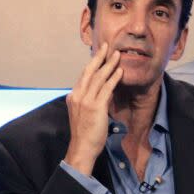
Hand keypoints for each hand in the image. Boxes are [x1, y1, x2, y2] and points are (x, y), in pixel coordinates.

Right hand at [64, 43, 122, 174]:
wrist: (82, 148)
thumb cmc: (85, 134)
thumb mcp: (83, 113)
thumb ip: (89, 102)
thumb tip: (99, 94)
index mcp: (73, 96)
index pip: (84, 76)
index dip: (92, 64)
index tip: (100, 54)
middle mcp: (77, 95)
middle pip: (89, 71)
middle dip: (99, 57)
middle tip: (107, 46)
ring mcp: (86, 100)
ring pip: (98, 77)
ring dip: (109, 64)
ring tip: (117, 54)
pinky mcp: (96, 107)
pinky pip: (106, 88)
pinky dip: (114, 78)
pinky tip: (120, 71)